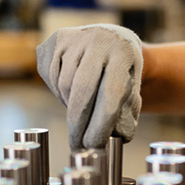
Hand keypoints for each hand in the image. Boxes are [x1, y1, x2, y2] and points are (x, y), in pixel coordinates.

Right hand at [36, 24, 142, 150]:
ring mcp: (76, 37)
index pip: (111, 93)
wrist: (112, 38)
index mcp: (124, 53)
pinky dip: (59, 91)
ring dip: (70, 106)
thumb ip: (127, 113)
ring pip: (65, 85)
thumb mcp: (133, 88)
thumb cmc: (123, 72)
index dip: (101, 124)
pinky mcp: (57, 39)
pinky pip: (51, 75)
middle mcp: (99, 41)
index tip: (94, 146)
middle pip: (83, 90)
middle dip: (78, 124)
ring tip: (82, 112)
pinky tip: (71, 91)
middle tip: (78, 146)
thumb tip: (118, 139)